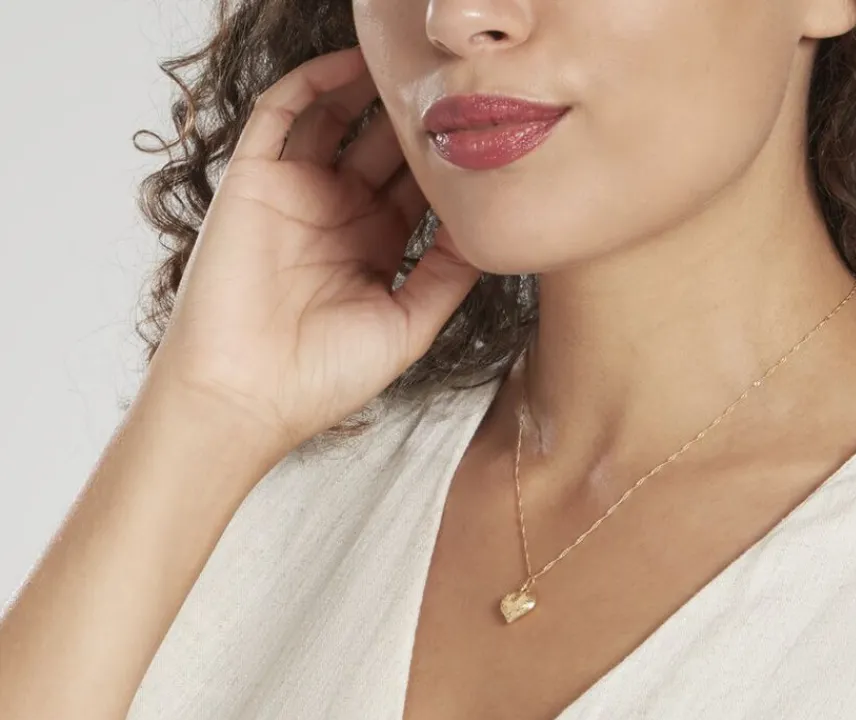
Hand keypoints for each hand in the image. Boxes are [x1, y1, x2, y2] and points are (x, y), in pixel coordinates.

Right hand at [148, 45, 480, 455]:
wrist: (246, 395)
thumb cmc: (324, 377)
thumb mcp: (408, 326)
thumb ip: (447, 275)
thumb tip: (486, 228)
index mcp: (375, 249)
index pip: (417, 189)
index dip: (447, 162)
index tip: (484, 132)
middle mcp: (338, 215)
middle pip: (383, 147)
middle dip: (415, 119)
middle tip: (451, 85)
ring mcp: (296, 194)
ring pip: (335, 118)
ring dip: (368, 87)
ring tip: (409, 64)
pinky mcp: (253, 179)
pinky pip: (280, 113)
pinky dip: (313, 81)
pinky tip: (353, 64)